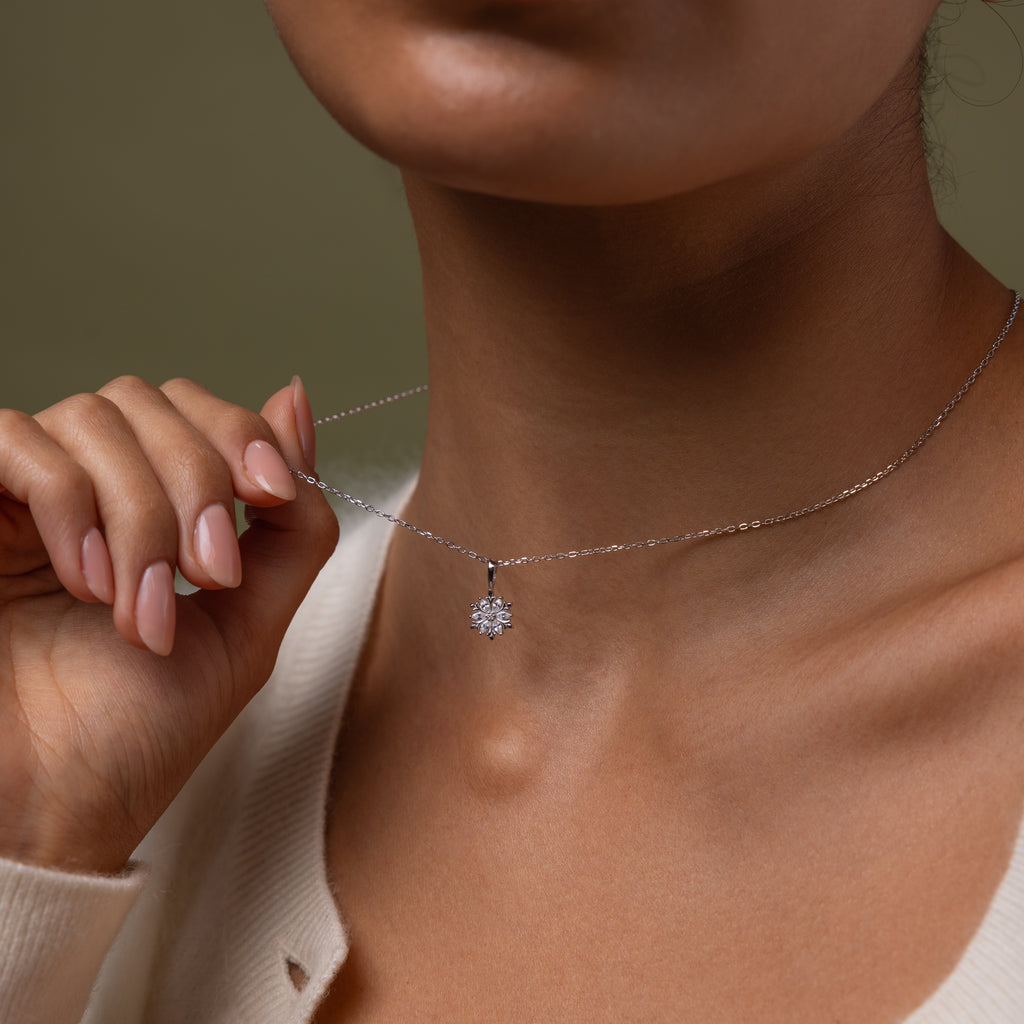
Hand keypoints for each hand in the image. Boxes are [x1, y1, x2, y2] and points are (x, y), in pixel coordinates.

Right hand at [0, 375, 338, 873]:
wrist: (47, 810)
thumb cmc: (137, 732)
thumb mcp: (248, 621)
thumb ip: (290, 523)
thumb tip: (296, 402)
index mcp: (153, 510)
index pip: (197, 408)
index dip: (241, 434)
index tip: (270, 495)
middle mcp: (86, 490)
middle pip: (150, 401)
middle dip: (197, 481)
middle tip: (208, 575)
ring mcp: (23, 496)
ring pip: (95, 418)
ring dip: (140, 514)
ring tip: (139, 608)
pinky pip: (16, 440)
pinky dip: (70, 503)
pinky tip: (84, 581)